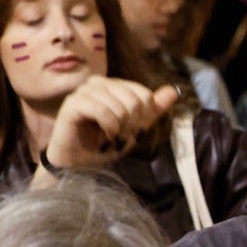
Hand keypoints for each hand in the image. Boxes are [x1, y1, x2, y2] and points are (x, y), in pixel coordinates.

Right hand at [43, 76, 180, 171]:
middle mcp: (99, 83)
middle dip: (133, 126)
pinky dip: (109, 128)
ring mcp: (84, 91)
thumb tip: (173, 91)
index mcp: (114, 85)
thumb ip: (153, 110)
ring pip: (120, 107)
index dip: (144, 118)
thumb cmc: (105, 144)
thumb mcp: (135, 128)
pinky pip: (103, 111)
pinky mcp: (72, 103)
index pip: (145, 95)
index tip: (133, 132)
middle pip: (135, 101)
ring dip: (121, 130)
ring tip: (111, 139)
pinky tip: (104, 136)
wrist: (79, 164)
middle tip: (121, 138)